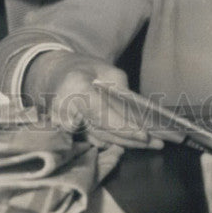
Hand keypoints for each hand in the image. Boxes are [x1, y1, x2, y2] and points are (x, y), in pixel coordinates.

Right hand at [30, 50, 163, 149]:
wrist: (54, 74)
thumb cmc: (81, 68)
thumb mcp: (104, 69)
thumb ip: (119, 88)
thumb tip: (136, 112)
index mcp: (75, 88)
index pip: (102, 113)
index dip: (124, 126)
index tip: (145, 134)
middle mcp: (66, 110)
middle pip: (104, 131)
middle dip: (132, 138)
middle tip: (158, 142)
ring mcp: (64, 125)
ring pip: (102, 139)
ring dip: (127, 143)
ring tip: (153, 144)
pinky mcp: (68, 133)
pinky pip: (96, 140)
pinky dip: (116, 142)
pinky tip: (135, 143)